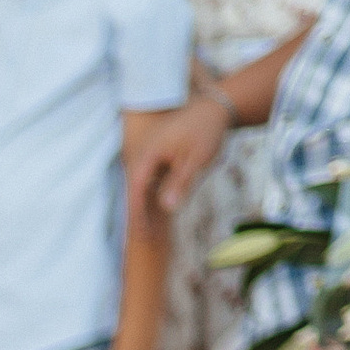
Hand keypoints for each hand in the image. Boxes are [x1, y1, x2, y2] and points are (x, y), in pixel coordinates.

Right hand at [130, 93, 227, 224]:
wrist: (215, 110)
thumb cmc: (207, 132)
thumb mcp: (197, 159)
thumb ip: (181, 183)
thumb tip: (166, 208)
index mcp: (149, 154)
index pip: (136, 190)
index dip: (137, 214)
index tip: (142, 235)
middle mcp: (143, 153)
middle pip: (134, 190)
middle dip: (137, 215)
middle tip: (144, 239)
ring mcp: (149, 154)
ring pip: (141, 186)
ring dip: (144, 207)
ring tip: (150, 230)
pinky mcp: (157, 156)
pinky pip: (149, 180)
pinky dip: (151, 196)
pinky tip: (158, 210)